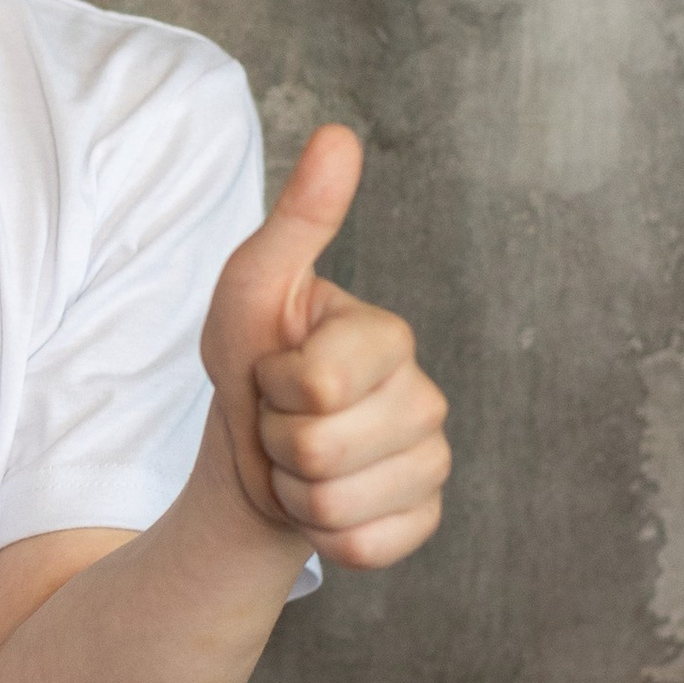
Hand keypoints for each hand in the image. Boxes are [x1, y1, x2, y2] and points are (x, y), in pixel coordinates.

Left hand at [202, 126, 449, 572]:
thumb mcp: (252, 290)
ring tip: (295, 459)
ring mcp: (431, 464)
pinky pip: (363, 547)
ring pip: (337, 503)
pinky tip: (322, 502)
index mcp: (390, 337)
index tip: (274, 372)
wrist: (253, 456)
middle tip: (280, 421)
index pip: (317, 384)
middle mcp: (427, 399)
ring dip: (292, 490)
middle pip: (321, 448)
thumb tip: (339, 134)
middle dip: (275, 440)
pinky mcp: (422, 522)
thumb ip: (298, 218)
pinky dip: (322, 535)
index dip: (273, 385)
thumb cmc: (252, 362)